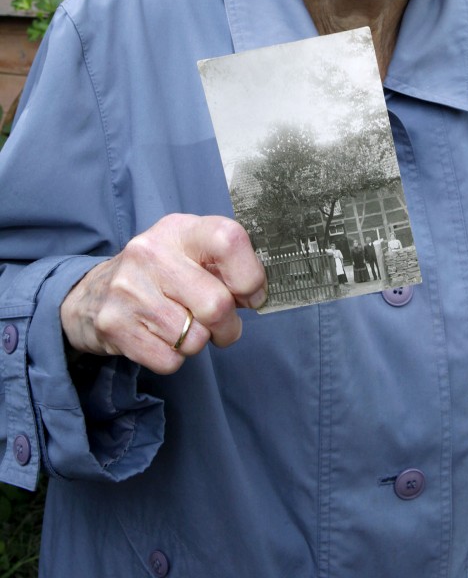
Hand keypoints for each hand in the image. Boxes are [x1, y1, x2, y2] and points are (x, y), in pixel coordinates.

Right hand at [60, 214, 267, 373]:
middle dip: (229, 326)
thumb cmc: (158, 273)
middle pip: (216, 305)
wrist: (91, 295)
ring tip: (183, 325)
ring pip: (194, 339)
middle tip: (222, 325)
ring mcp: (129, 290)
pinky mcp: (114, 326)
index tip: (250, 293)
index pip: (229, 240)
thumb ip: (225, 264)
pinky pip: (169, 360)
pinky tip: (161, 337)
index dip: (250, 275)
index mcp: (179, 229)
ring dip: (199, 341)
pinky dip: (174, 357)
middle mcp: (150, 253)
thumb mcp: (189, 251)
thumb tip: (255, 294)